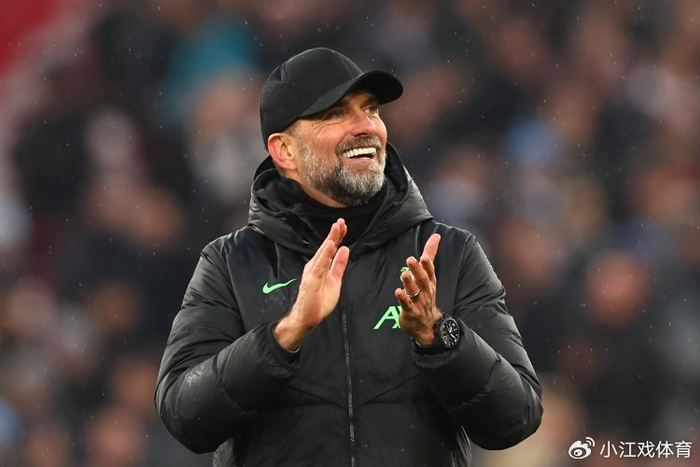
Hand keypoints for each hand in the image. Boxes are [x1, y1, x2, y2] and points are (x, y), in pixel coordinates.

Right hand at [274, 219, 349, 349]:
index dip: (337, 236)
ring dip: (330, 240)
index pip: (330, 248)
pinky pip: (319, 266)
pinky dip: (325, 255)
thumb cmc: (319, 300)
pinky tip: (330, 245)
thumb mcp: (335, 280)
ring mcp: (312, 273)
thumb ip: (339, 265)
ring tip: (336, 228)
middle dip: (334, 234)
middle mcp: (315, 266)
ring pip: (323, 253)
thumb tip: (345, 249)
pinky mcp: (311, 281)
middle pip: (326, 247)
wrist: (307, 317)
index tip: (343, 225)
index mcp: (321, 266)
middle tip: (341, 221)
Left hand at [395, 233, 441, 344]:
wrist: (427, 325)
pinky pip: (407, 305)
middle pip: (423, 280)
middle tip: (411, 259)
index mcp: (430, 283)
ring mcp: (419, 303)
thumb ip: (430, 255)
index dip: (428, 265)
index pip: (430, 272)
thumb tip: (436, 236)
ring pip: (415, 292)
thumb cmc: (426, 296)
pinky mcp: (411, 312)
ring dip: (409, 283)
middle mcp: (426, 292)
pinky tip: (398, 292)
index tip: (424, 256)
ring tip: (404, 274)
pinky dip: (403, 298)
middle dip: (418, 270)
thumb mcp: (429, 275)